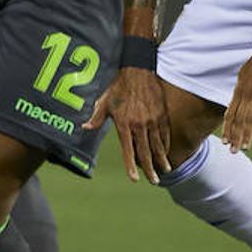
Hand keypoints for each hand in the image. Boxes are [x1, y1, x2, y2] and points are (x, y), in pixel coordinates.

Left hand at [84, 67, 170, 183]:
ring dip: (162, 160)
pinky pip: (165, 134)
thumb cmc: (119, 87)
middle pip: (146, 152)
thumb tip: (84, 128)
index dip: (130, 166)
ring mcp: (152, 120)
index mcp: (124, 124)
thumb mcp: (105, 102)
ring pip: (158, 145)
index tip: (134, 179)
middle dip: (150, 169)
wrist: (138, 70)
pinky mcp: (162, 115)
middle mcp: (139, 125)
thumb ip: (96, 117)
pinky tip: (167, 152)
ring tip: (165, 171)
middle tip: (154, 181)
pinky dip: (166, 145)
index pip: (128, 150)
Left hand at [222, 40, 251, 151]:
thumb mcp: (247, 73)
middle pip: (237, 119)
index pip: (231, 112)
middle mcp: (245, 93)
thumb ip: (243, 86)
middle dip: (234, 136)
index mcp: (240, 89)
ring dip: (245, 135)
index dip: (228, 127)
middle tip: (232, 151)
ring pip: (248, 118)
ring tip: (244, 148)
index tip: (226, 140)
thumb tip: (239, 93)